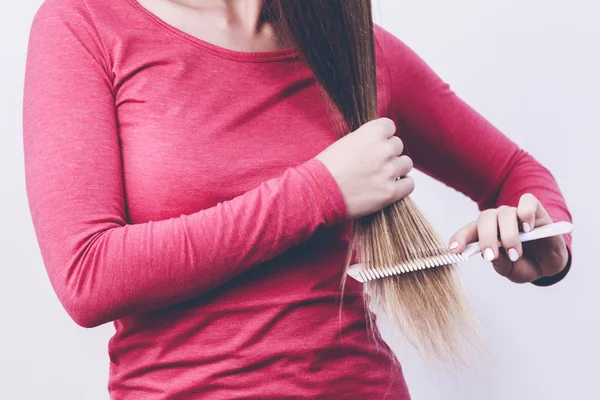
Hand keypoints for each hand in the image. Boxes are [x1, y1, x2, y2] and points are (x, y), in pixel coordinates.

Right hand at [316, 118, 414, 218]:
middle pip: (398, 145)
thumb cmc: (325, 169)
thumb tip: (376, 144)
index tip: (376, 144)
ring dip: (397, 168)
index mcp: (371, 133)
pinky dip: (402, 185)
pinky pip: (409, 184)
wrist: (317, 192)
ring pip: (406, 164)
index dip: (383, 136)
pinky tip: (390, 187)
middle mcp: (383, 150)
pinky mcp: (390, 192)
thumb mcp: (344, 143)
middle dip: (388, 153)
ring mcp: (388, 171)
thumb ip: (364, 141)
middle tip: (375, 163)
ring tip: (383, 176)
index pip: (390, 126)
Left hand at [448, 193, 568, 282]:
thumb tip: (494, 255)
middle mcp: (497, 221)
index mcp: (485, 234)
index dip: (459, 238)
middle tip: (491, 256)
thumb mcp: (511, 270)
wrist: (550, 263)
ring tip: (515, 253)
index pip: (468, 232)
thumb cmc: (524, 264)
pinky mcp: (534, 209)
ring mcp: (515, 213)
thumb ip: (501, 264)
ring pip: (505, 214)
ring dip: (508, 235)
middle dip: (486, 238)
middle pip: (485, 219)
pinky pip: (527, 202)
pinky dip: (526, 214)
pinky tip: (528, 228)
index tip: (455, 251)